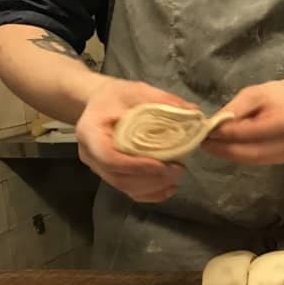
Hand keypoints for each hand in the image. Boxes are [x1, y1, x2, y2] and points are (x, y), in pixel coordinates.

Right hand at [76, 79, 194, 202]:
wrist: (99, 104)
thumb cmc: (115, 97)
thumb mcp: (136, 90)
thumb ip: (161, 100)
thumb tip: (192, 112)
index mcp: (91, 132)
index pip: (109, 157)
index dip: (136, 165)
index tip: (162, 165)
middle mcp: (91, 154)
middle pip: (119, 177)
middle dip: (152, 178)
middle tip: (178, 170)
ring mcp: (99, 168)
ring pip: (125, 187)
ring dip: (154, 186)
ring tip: (176, 175)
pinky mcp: (110, 175)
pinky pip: (129, 191)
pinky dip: (151, 194)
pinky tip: (169, 188)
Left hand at [202, 80, 283, 164]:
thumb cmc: (274, 95)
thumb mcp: (253, 94)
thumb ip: (235, 110)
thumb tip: (213, 127)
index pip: (254, 132)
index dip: (229, 134)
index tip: (207, 132)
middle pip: (254, 152)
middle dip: (226, 149)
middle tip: (204, 143)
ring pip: (254, 160)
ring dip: (230, 154)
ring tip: (212, 145)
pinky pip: (258, 161)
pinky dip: (240, 155)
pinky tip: (227, 147)